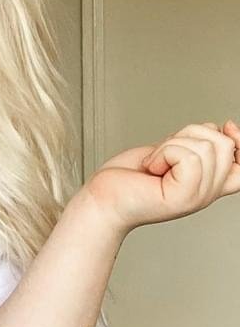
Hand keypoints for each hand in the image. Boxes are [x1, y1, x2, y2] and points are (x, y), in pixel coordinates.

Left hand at [83, 120, 239, 236]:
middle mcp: (208, 191)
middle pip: (223, 143)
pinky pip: (188, 155)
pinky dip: (164, 152)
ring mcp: (198, 196)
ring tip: (155, 163)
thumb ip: (199, 144)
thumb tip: (224, 127)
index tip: (226, 128)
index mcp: (208, 182)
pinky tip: (152, 168)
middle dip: (187, 135)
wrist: (101, 199)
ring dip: (171, 144)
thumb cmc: (128, 178)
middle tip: (162, 155)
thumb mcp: (170, 152)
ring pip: (206, 146)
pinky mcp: (184, 196)